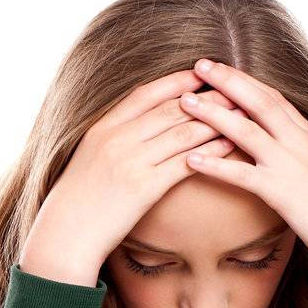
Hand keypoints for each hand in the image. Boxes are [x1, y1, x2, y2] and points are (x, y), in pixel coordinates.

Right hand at [19, 69, 240, 285]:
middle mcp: (117, 140)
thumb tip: (138, 125)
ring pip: (182, 132)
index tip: (200, 73)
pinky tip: (229, 145)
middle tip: (234, 88)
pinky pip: (184, 163)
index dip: (176, 81)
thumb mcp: (88, 158)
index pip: (145, 94)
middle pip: (170, 109)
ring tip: (241, 113)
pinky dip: (210, 151)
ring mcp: (130, 162)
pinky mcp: (144, 188)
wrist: (65, 234)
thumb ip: (112, 137)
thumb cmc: (78, 200)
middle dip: (206, 96)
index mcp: (102, 128)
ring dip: (216, 120)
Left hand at [178, 59, 307, 253]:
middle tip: (199, 65)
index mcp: (305, 132)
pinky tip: (189, 160)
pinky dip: (215, 165)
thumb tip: (269, 134)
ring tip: (185, 103)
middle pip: (259, 102)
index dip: (243, 79)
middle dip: (228, 81)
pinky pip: (243, 175)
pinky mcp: (281, 191)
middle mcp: (298, 141)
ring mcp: (290, 164)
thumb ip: (292, 145)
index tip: (218, 66)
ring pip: (247, 131)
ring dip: (213, 115)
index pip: (271, 96)